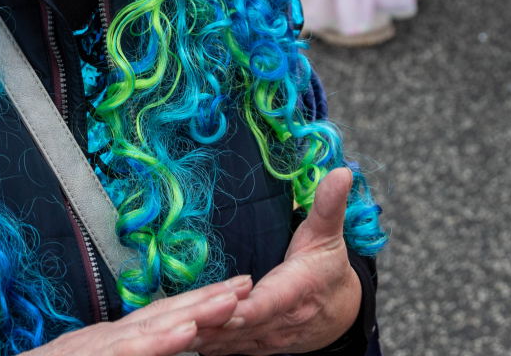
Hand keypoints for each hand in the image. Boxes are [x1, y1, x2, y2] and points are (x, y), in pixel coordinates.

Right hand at [33, 278, 248, 355]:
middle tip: (249, 284)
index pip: (162, 320)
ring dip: (193, 313)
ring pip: (151, 329)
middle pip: (164, 315)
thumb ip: (125, 352)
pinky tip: (185, 333)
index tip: (235, 293)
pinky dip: (156, 344)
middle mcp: (106, 339)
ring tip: (230, 300)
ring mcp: (95, 349)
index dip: (198, 304)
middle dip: (208, 299)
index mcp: (111, 343)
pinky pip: (126, 353)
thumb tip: (167, 347)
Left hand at [192, 167, 361, 354]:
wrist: (337, 313)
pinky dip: (202, 345)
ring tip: (170, 331)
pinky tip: (177, 339)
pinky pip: (223, 348)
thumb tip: (341, 172)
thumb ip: (329, 205)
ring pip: (228, 341)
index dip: (250, 307)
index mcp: (296, 290)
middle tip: (180, 319)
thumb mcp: (329, 235)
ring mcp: (264, 338)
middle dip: (212, 323)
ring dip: (201, 337)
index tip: (229, 305)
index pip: (271, 302)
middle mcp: (279, 321)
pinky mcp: (251, 344)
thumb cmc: (326, 268)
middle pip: (242, 325)